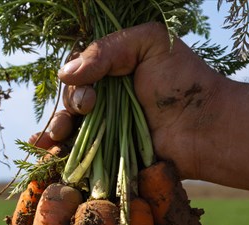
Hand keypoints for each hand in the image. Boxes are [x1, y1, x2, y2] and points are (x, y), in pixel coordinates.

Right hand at [30, 22, 248, 209]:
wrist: (205, 127)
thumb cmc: (184, 81)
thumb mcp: (149, 43)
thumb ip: (107, 49)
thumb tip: (65, 75)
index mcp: (112, 70)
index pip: (77, 72)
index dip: (76, 82)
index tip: (91, 95)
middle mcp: (106, 99)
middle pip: (68, 100)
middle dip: (68, 107)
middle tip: (85, 112)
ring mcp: (105, 130)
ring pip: (65, 127)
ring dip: (56, 130)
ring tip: (57, 136)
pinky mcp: (107, 157)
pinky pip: (74, 155)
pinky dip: (53, 153)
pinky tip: (42, 151)